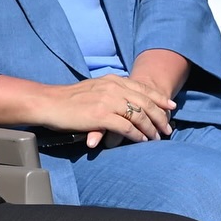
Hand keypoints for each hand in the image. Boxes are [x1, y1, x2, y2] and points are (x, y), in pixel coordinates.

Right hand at [42, 73, 177, 148]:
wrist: (49, 101)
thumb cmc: (69, 98)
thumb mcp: (95, 88)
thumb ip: (110, 91)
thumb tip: (123, 99)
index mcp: (113, 80)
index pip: (143, 88)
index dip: (159, 98)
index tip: (171, 106)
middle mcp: (114, 88)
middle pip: (146, 102)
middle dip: (160, 116)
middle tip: (168, 128)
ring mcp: (108, 101)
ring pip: (139, 115)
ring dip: (150, 128)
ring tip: (156, 138)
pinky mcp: (101, 116)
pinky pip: (126, 127)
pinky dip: (137, 135)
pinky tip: (141, 141)